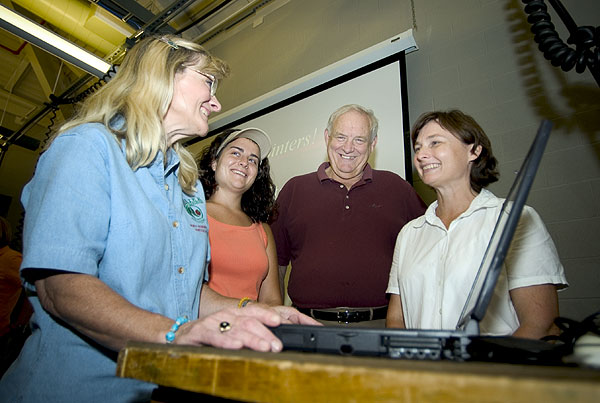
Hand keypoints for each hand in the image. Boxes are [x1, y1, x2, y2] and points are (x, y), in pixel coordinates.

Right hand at [172, 304, 319, 351]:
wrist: (181, 334)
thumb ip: (248, 334)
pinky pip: (215, 337)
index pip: (254, 311)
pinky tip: (237, 345)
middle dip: (266, 334)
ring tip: (265, 347)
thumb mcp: (231, 331)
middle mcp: (225, 316)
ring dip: (252, 339)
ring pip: (236, 329)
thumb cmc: (210, 334)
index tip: (281, 322)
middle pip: (249, 322)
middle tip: (278, 345)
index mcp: (234, 314)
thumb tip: (272, 341)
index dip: (268, 315)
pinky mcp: (199, 333)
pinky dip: (227, 341)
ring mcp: (212, 323)